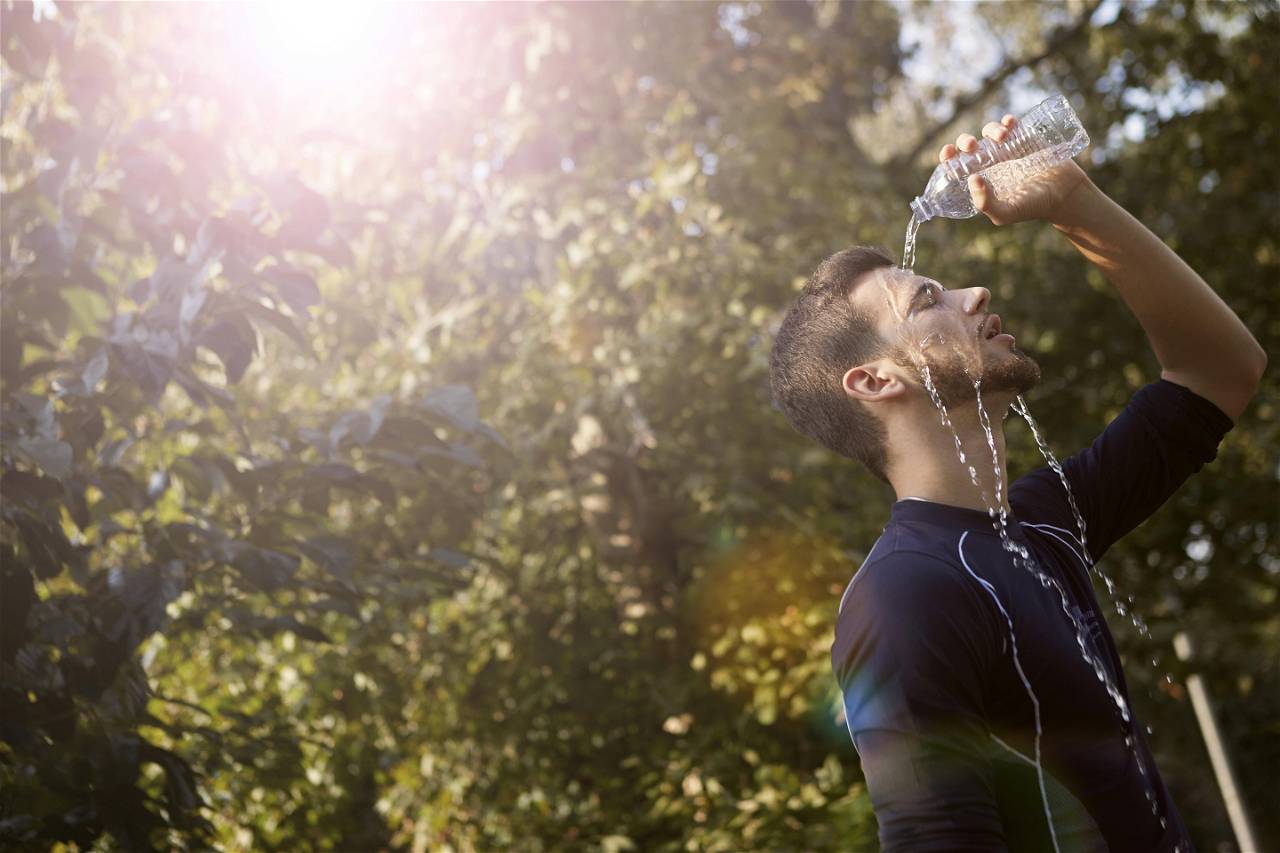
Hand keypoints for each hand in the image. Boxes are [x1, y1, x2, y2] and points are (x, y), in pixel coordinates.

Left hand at [939, 115, 1090, 225]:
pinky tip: (1009, 123)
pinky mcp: (1025, 138)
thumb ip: (985, 203)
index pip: (957, 165)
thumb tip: (972, 179)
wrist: (1065, 194)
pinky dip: (1007, 120)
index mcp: (981, 178)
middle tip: (972, 146)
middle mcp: (991, 162)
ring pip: (989, 131)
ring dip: (990, 129)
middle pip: (969, 145)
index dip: (948, 156)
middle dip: (965, 141)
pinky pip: (1012, 124)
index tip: (948, 152)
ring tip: (1002, 137)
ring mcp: (1008, 148)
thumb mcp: (1005, 213)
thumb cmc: (1033, 207)